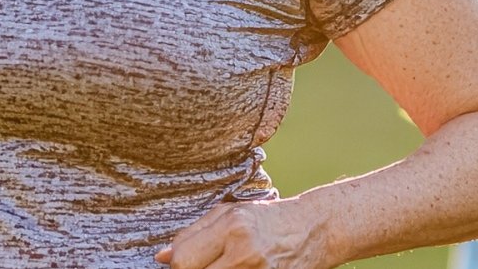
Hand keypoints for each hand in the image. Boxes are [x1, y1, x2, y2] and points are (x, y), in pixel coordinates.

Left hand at [156, 199, 325, 268]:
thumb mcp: (230, 213)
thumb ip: (194, 233)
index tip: (185, 261)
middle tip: (205, 264)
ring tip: (222, 264)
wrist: (316, 229)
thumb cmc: (269, 218)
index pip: (183, 261)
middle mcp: (245, 253)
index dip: (178, 264)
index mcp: (233, 228)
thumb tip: (161, 257)